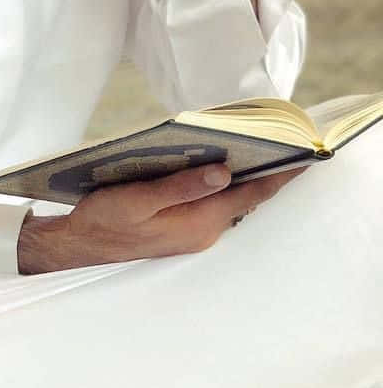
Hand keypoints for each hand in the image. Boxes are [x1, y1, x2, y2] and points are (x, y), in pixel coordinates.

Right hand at [16, 163, 306, 273]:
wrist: (81, 246)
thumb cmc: (105, 220)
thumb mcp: (138, 199)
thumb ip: (180, 186)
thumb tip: (223, 172)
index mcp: (198, 222)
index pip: (250, 194)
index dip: (279, 174)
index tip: (305, 155)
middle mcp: (204, 231)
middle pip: (245, 197)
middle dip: (267, 171)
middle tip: (285, 141)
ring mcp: (194, 233)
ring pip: (230, 201)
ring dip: (245, 177)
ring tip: (259, 147)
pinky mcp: (182, 230)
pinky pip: (213, 205)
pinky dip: (223, 185)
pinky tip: (218, 167)